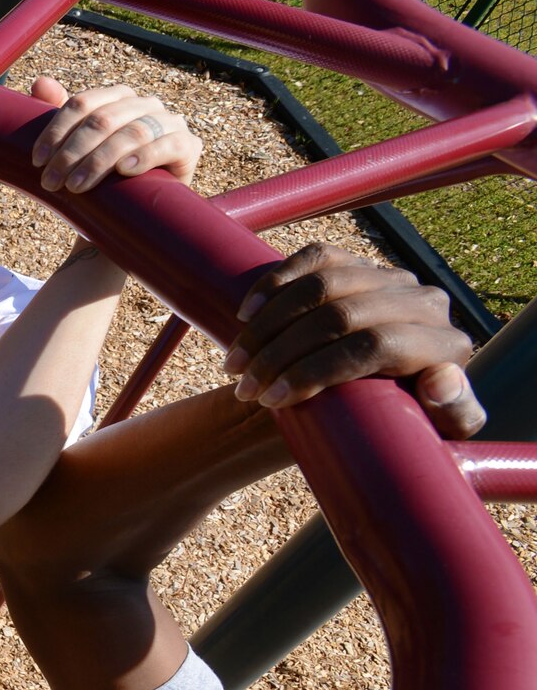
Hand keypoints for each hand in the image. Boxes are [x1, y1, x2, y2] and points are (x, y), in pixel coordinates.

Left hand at [29, 79, 201, 192]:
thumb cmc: (101, 178)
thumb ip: (59, 116)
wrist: (134, 214)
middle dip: (72, 153)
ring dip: (98, 161)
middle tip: (51, 182)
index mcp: (117, 98)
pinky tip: (124, 171)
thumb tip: (40, 82)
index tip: (37, 161)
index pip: (82, 104)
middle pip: (103, 119)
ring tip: (75, 186)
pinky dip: (144, 157)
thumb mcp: (76, 150)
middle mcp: (145, 104)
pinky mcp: (188, 146)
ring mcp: (169, 122)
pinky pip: (169, 145)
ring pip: (131, 133)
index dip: (56, 131)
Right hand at [226, 243, 482, 436]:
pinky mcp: (360, 264)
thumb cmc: (408, 422)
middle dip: (281, 352)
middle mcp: (423, 302)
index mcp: (445, 344)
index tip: (272, 400)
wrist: (389, 393)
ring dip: (268, 324)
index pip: (375, 345)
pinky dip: (276, 280)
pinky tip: (247, 311)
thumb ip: (454, 414)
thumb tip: (441, 378)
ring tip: (235, 360)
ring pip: (323, 285)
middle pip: (341, 315)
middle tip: (243, 386)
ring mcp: (391, 277)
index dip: (317, 370)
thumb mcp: (437, 432)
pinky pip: (316, 258)